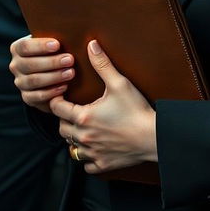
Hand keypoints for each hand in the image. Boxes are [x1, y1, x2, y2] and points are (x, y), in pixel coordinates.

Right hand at [9, 36, 74, 113]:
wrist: (54, 75)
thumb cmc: (56, 52)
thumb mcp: (54, 43)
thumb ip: (58, 37)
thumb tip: (80, 35)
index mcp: (18, 48)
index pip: (24, 46)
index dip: (40, 46)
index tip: (57, 44)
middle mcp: (16, 65)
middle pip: (29, 64)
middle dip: (51, 62)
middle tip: (70, 59)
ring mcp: (20, 82)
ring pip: (33, 80)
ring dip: (53, 77)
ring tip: (70, 73)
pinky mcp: (27, 97)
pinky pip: (36, 96)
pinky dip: (51, 92)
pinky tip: (64, 87)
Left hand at [50, 40, 157, 173]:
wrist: (154, 137)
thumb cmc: (136, 110)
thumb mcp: (119, 83)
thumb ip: (102, 64)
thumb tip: (91, 45)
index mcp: (84, 117)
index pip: (57, 108)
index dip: (56, 100)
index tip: (60, 96)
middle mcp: (84, 137)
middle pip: (61, 129)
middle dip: (64, 119)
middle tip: (72, 110)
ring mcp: (93, 152)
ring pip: (71, 148)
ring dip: (74, 138)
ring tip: (81, 128)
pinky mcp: (103, 164)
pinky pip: (86, 165)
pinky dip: (87, 157)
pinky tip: (94, 147)